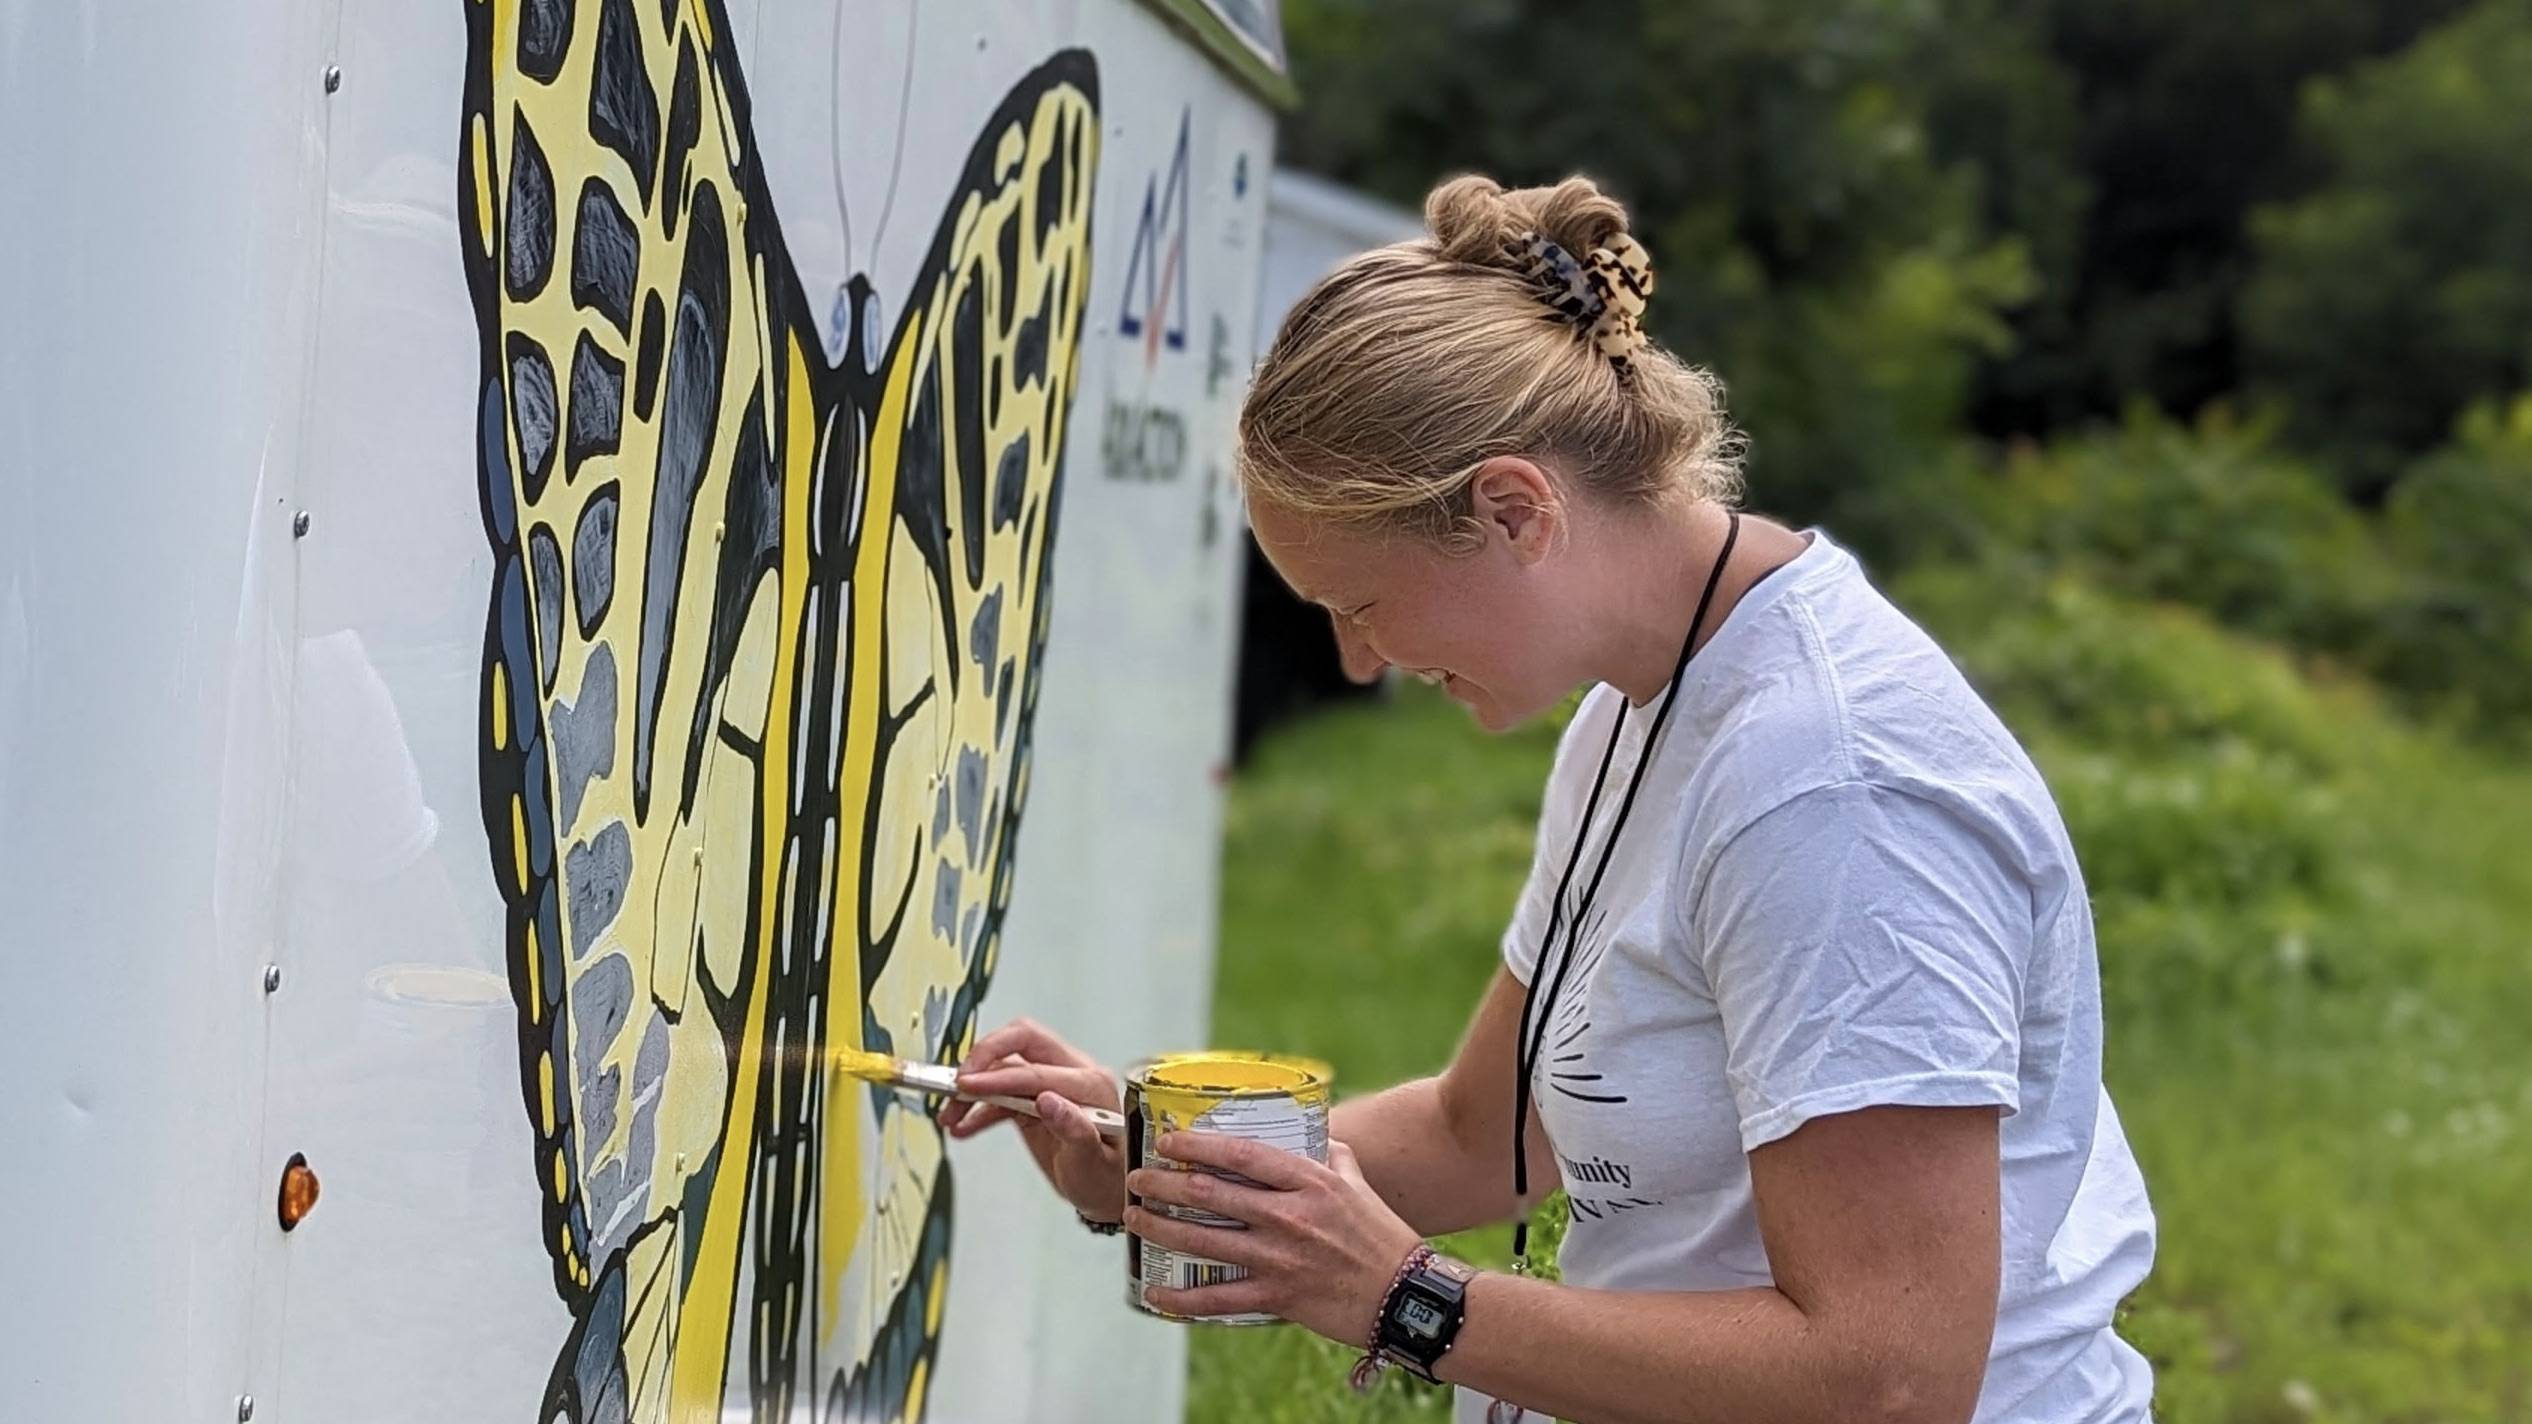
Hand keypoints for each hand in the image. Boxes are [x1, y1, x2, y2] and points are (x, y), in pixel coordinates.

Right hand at [942, 1018, 1126, 1222]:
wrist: (1108, 1191)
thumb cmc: (1108, 1177)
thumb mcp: (1092, 1162)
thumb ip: (1074, 1130)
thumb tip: (1048, 1101)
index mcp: (1090, 1085)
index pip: (1036, 1071)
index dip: (998, 1077)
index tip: (967, 1086)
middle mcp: (1073, 1074)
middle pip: (1023, 1041)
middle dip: (986, 1055)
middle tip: (959, 1081)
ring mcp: (1052, 1084)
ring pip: (1005, 1067)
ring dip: (975, 1089)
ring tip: (950, 1116)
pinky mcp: (1036, 1099)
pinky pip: (1002, 1094)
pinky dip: (980, 1109)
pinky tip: (963, 1127)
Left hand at [1125, 1132, 1423, 1344]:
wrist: (1404, 1295)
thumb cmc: (1382, 1237)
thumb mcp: (1358, 1184)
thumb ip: (1333, 1156)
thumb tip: (1316, 1133)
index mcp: (1307, 1182)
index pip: (1239, 1154)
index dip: (1196, 1145)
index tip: (1168, 1141)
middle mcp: (1287, 1215)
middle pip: (1209, 1193)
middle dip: (1162, 1184)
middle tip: (1137, 1179)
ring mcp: (1278, 1257)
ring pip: (1202, 1240)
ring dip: (1160, 1228)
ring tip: (1134, 1219)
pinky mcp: (1276, 1296)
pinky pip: (1217, 1298)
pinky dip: (1181, 1297)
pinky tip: (1155, 1290)